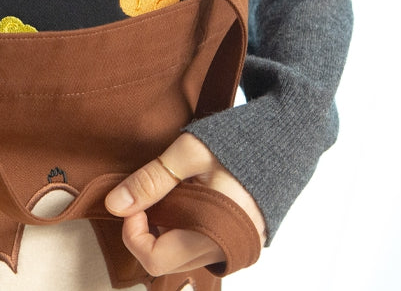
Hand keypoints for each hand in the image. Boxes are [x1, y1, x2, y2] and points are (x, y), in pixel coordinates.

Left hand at [104, 133, 266, 276]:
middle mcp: (228, 249)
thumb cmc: (241, 143)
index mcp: (217, 233)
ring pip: (181, 255)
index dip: (133, 232)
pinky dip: (182, 227)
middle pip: (166, 261)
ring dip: (164, 229)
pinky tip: (185, 200)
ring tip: (169, 194)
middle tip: (148, 197)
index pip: (155, 258)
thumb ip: (151, 180)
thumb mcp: (189, 153)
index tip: (134, 203)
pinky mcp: (237, 238)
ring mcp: (235, 246)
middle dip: (146, 232)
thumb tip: (114, 205)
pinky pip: (199, 245)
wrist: (285, 139)